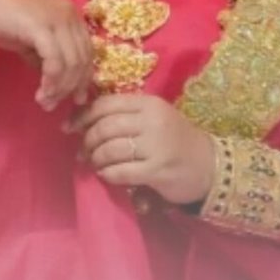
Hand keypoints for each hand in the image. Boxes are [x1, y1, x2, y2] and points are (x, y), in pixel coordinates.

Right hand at [0, 0, 95, 110]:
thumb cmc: (0, 12)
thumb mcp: (29, 36)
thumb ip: (45, 55)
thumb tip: (53, 81)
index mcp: (70, 14)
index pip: (87, 50)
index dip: (83, 77)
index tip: (76, 98)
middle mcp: (69, 14)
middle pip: (82, 59)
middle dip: (71, 87)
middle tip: (54, 104)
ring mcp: (57, 19)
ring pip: (71, 63)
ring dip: (60, 88)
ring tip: (45, 102)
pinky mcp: (42, 27)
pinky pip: (55, 62)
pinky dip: (51, 82)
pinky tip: (41, 93)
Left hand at [68, 92, 218, 205]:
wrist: (210, 166)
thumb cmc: (175, 140)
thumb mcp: (153, 119)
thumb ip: (125, 116)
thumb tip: (82, 121)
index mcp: (148, 103)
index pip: (106, 104)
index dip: (83, 116)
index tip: (69, 127)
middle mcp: (152, 120)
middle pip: (105, 127)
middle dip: (87, 141)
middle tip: (82, 152)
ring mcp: (156, 145)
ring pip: (111, 149)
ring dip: (96, 159)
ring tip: (95, 164)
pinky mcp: (158, 169)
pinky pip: (122, 171)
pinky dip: (109, 174)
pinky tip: (107, 175)